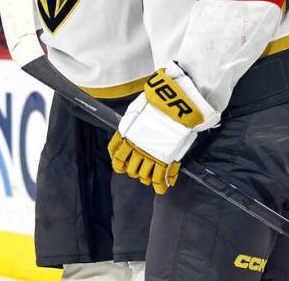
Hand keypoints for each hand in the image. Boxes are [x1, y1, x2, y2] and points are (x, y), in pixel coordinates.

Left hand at [108, 63, 217, 193]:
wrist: (173, 102)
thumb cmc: (156, 102)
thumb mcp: (136, 109)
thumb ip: (131, 123)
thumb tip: (129, 132)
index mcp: (126, 134)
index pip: (115, 153)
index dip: (118, 161)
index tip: (121, 164)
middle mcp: (135, 147)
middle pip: (129, 167)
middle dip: (133, 170)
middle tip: (139, 169)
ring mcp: (149, 154)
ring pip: (142, 175)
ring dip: (145, 177)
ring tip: (149, 177)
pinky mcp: (164, 158)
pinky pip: (159, 178)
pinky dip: (160, 185)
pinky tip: (161, 187)